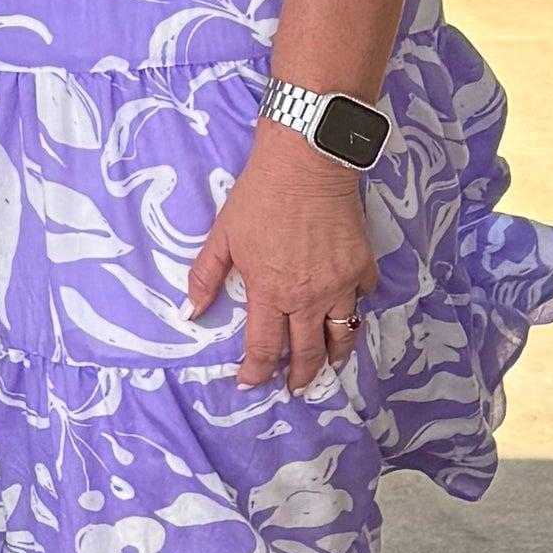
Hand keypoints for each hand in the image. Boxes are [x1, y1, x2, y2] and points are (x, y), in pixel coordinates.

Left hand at [188, 127, 378, 394]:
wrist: (306, 162)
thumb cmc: (260, 196)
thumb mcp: (223, 236)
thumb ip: (205, 277)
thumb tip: (190, 313)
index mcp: (271, 292)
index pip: (265, 348)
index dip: (257, 371)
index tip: (251, 383)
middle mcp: (308, 296)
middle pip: (308, 352)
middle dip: (301, 376)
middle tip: (297, 389)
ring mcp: (340, 283)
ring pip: (343, 334)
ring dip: (335, 356)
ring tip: (330, 366)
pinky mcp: (362, 265)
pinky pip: (363, 297)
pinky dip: (355, 306)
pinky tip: (348, 308)